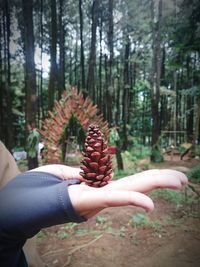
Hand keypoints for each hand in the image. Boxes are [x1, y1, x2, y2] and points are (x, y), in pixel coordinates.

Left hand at [30, 166, 187, 218]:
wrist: (20, 204)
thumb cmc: (39, 188)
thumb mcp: (59, 173)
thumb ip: (74, 171)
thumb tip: (83, 172)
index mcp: (97, 187)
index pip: (127, 182)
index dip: (148, 179)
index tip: (166, 176)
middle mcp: (101, 195)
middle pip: (136, 184)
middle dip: (160, 180)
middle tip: (184, 177)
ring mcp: (97, 199)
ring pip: (131, 189)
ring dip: (156, 184)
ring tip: (180, 180)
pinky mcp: (87, 201)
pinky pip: (111, 199)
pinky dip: (131, 200)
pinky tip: (150, 204)